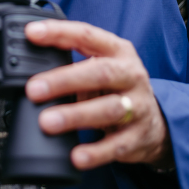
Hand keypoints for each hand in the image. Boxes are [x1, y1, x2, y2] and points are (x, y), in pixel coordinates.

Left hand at [25, 20, 171, 170]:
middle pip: (99, 73)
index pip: (86, 35)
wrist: (157, 122)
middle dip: (63, 80)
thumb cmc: (118, 87)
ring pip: (107, 109)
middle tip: (34, 89)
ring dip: (75, 116)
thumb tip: (33, 71)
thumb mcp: (101, 67)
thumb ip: (73, 63)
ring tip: (47, 122)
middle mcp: (131, 74)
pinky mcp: (138, 136)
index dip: (59, 32)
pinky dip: (95, 152)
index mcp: (118, 50)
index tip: (32, 33)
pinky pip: (116, 145)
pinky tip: (77, 156)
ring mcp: (138, 105)